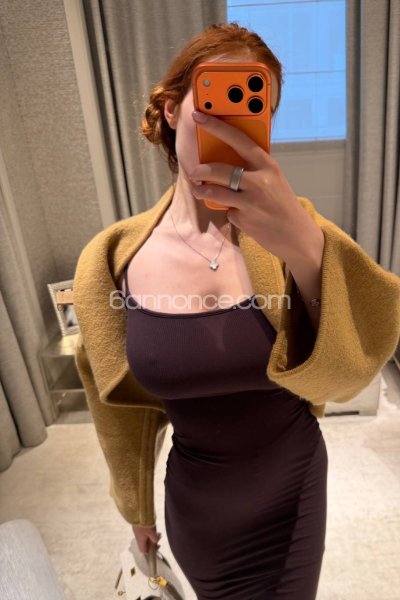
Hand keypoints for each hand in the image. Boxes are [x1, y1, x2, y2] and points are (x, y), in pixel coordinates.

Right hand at [132, 524, 160, 554]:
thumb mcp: (152, 532)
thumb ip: (154, 538)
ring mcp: (136, 531)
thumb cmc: (145, 524)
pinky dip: (148, 533)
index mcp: (140, 541)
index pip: (143, 550)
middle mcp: (137, 537)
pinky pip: (142, 533)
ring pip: (144, 538)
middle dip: (151, 543)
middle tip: (158, 540)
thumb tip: (155, 542)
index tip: (155, 548)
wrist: (138, 513)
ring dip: (150, 537)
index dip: (149, 552)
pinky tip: (153, 528)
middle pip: (144, 544)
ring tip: (157, 533)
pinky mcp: (137, 526)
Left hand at [190, 110, 321, 263]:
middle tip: (194, 172)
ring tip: (198, 190)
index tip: (199, 116)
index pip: (238, 139)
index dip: (217, 126)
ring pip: (215, 193)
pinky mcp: (245, 220)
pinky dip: (230, 212)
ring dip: (202, 191)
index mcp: (268, 165)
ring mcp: (251, 202)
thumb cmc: (282, 204)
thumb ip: (253, 169)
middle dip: (201, 171)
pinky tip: (241, 215)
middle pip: (220, 170)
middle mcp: (259, 182)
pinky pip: (228, 212)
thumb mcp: (273, 180)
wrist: (297, 235)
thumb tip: (223, 160)